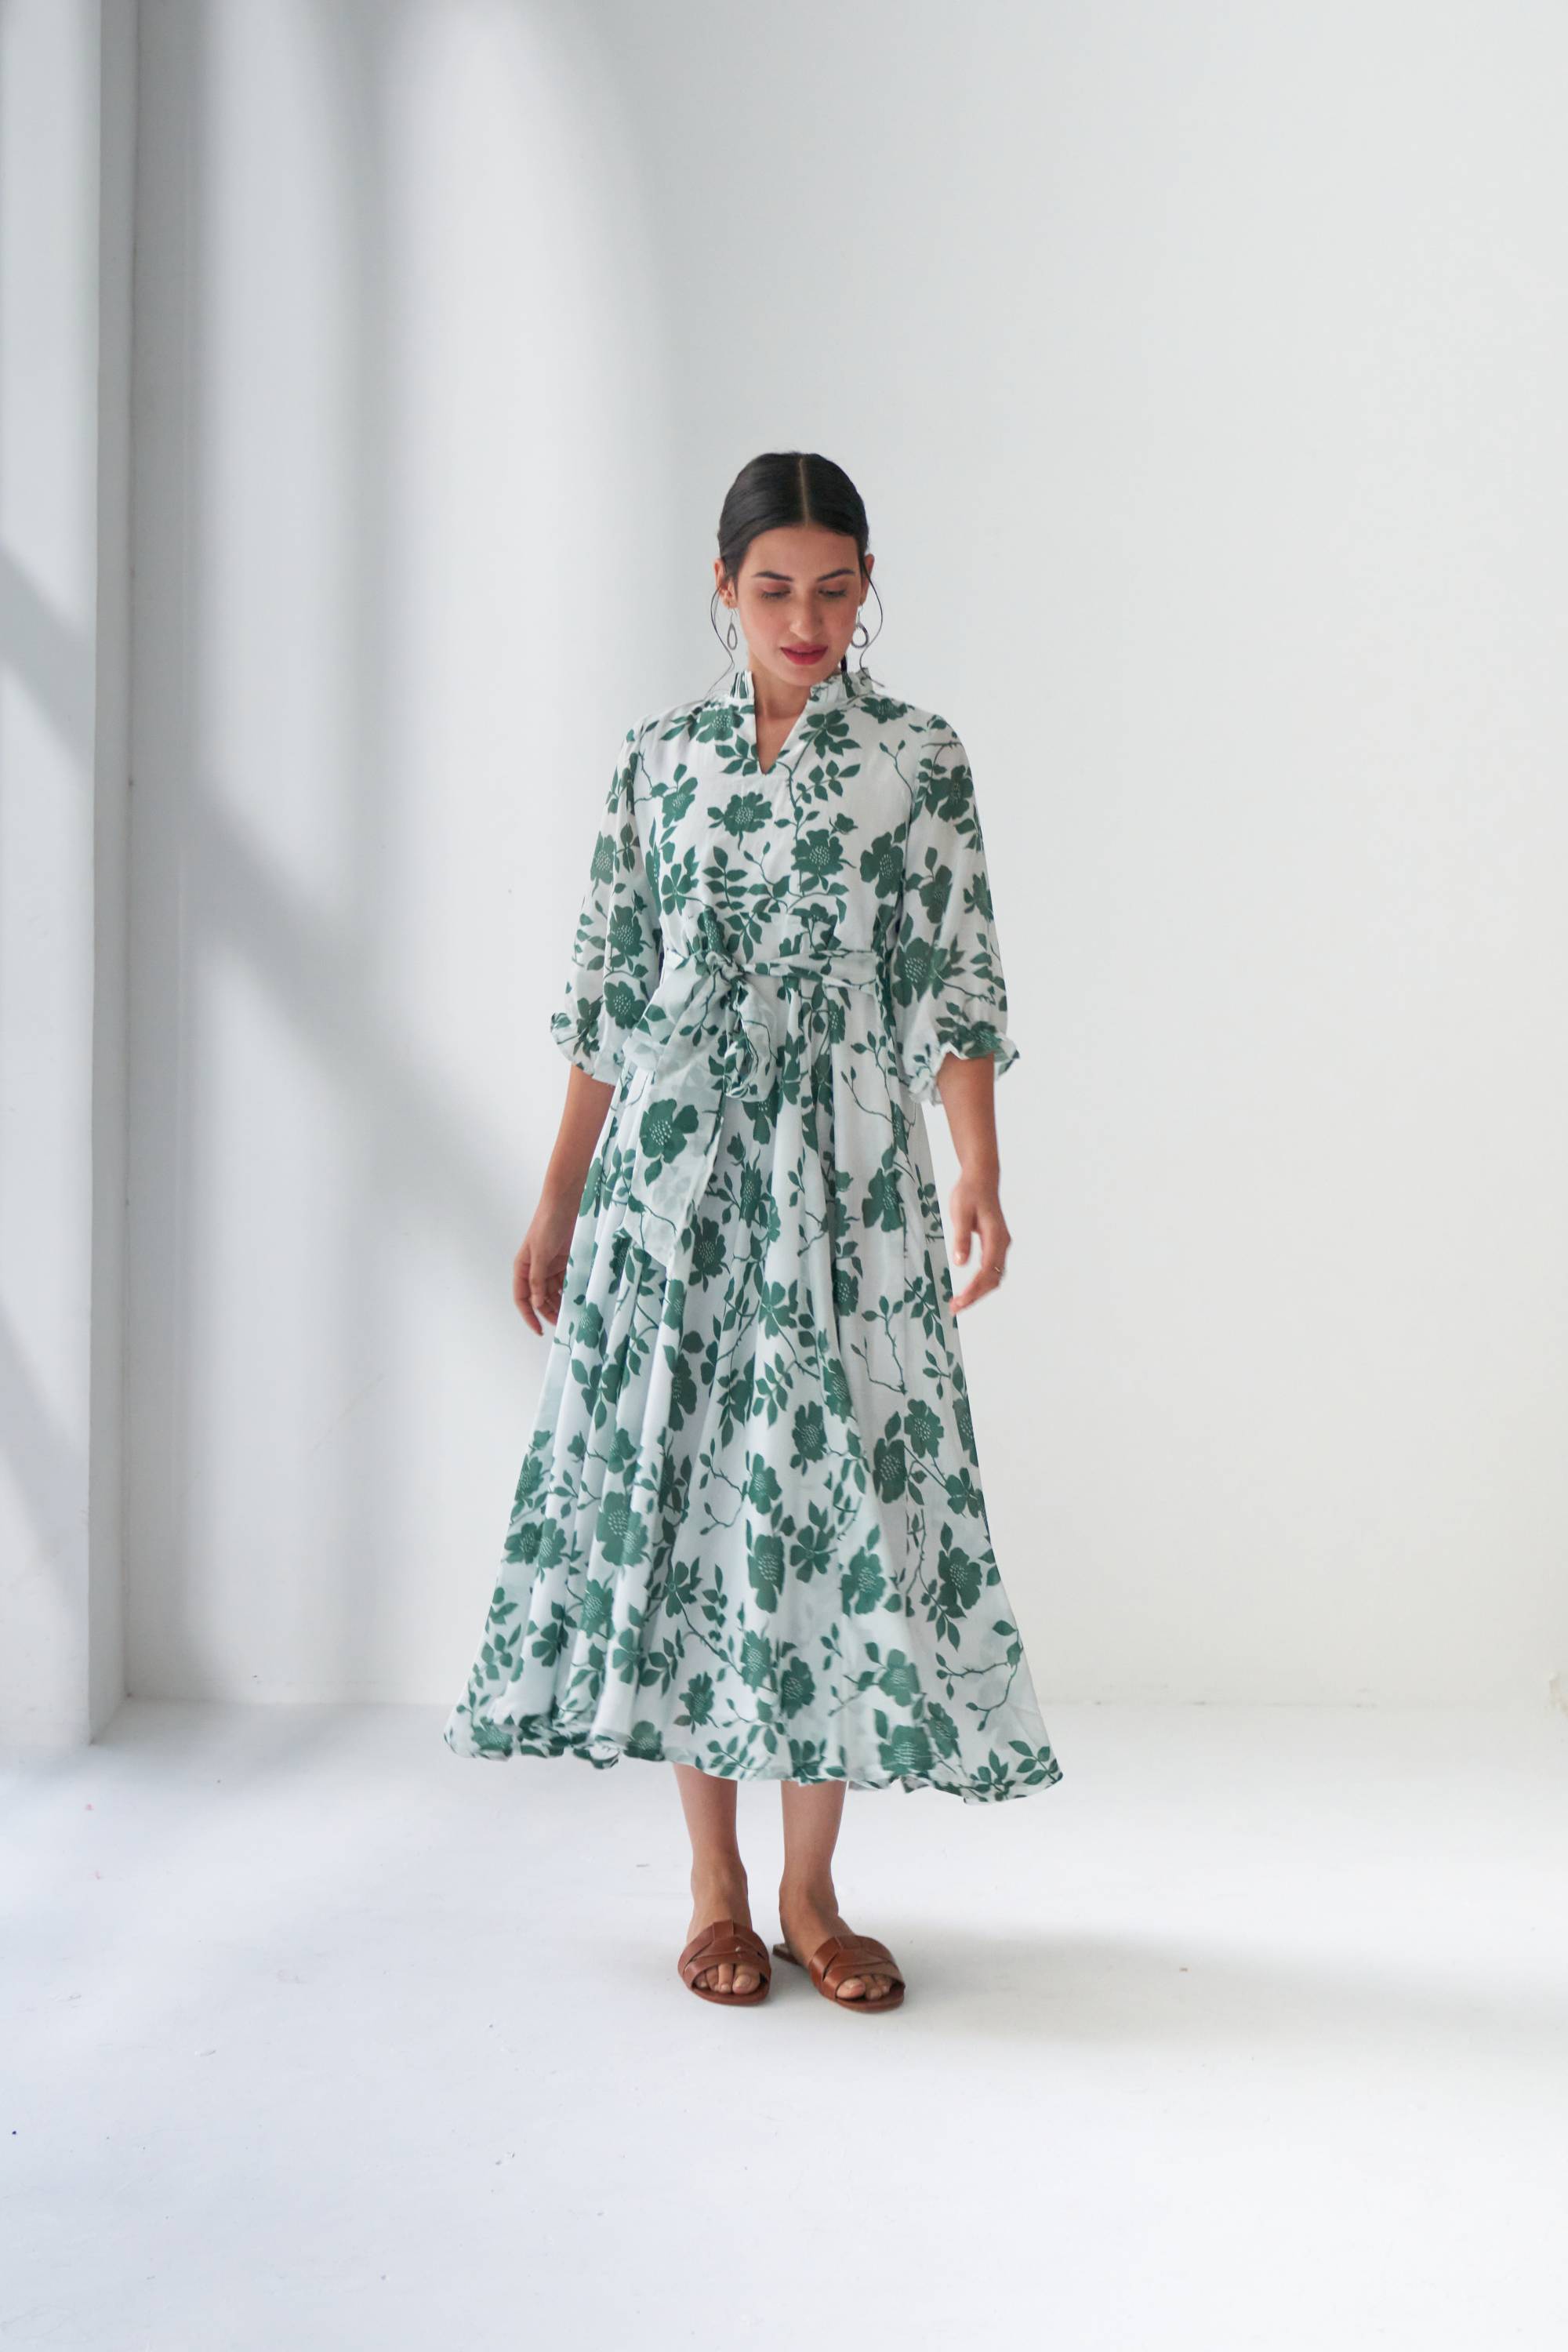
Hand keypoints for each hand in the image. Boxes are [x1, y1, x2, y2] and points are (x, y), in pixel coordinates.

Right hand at [513, 1194, 578, 1332]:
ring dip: (561, 1302)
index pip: (522, 1297)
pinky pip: (567, 1280)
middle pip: (539, 1297)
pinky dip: (571, 1290)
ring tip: (572, 1314)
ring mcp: (551, 1264)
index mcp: (523, 1266)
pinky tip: (579, 1298)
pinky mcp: (566, 1260)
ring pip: (554, 1291)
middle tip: (562, 1324)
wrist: (566, 1201)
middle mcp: (535, 1268)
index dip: (529, 1315)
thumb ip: (537, 1278)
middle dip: (549, 1312)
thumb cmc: (547, 1223)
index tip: (539, 1330)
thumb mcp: (540, 1253)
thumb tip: (536, 1302)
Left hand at [947, 1173, 1009, 1314]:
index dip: (974, 1289)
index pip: (987, 1271)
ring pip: (994, 1276)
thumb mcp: (960, 1213)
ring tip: (959, 1303)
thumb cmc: (969, 1193)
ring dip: (978, 1292)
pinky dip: (980, 1283)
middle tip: (955, 1308)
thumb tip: (960, 1263)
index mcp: (996, 1236)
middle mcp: (1002, 1243)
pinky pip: (991, 1269)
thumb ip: (961, 1238)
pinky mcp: (995, 1244)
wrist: (981, 1178)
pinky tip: (967, 1290)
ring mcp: (1001, 1244)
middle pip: (993, 1279)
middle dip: (975, 1296)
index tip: (959, 1302)